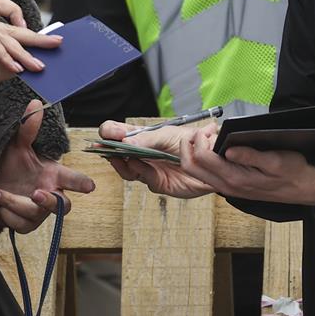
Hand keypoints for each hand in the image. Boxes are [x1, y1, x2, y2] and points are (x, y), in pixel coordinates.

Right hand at [0, 0, 57, 126]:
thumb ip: (9, 62)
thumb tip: (32, 60)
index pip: (4, 21)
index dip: (24, 26)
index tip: (40, 39)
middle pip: (9, 24)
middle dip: (34, 36)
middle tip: (55, 43)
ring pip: (3, 33)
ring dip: (22, 51)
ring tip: (36, 66)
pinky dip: (5, 55)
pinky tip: (15, 67)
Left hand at [0, 100, 93, 231]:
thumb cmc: (9, 163)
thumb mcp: (16, 145)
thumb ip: (28, 128)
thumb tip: (35, 103)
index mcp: (53, 174)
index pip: (74, 180)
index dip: (82, 184)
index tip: (90, 187)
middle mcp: (49, 194)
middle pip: (65, 206)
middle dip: (51, 202)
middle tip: (37, 193)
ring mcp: (38, 212)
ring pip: (36, 214)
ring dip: (15, 202)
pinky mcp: (24, 224)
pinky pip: (20, 224)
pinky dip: (6, 212)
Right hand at [95, 120, 216, 198]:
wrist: (212, 159)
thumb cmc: (192, 142)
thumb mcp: (168, 134)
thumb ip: (146, 138)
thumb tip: (124, 141)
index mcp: (142, 137)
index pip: (118, 132)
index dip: (110, 132)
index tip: (108, 132)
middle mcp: (141, 153)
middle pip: (116, 152)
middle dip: (107, 148)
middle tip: (102, 146)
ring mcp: (147, 168)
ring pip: (126, 168)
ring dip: (120, 161)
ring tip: (117, 155)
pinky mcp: (157, 183)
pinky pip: (143, 177)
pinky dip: (138, 170)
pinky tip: (136, 163)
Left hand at [176, 124, 314, 205]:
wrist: (304, 188)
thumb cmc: (293, 172)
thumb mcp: (275, 160)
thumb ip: (250, 156)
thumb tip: (228, 150)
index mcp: (235, 178)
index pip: (202, 158)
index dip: (200, 139)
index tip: (211, 127)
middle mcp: (226, 186)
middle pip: (190, 167)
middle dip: (189, 145)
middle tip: (203, 130)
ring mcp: (227, 188)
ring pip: (196, 172)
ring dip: (195, 151)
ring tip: (209, 135)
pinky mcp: (231, 186)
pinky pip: (207, 174)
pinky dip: (203, 159)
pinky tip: (217, 146)